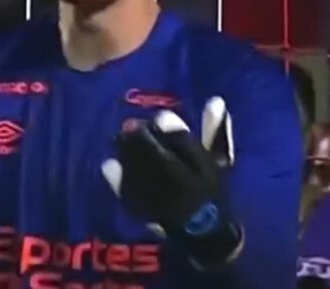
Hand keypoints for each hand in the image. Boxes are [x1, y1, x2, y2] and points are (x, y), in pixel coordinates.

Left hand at [101, 97, 242, 269]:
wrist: (202, 230)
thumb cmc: (209, 186)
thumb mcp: (217, 158)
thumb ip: (215, 130)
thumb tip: (216, 100)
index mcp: (203, 168)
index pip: (183, 141)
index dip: (168, 125)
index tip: (159, 118)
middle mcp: (183, 184)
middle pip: (156, 154)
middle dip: (140, 137)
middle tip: (130, 127)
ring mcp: (162, 200)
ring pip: (139, 170)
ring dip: (127, 152)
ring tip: (120, 141)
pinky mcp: (145, 212)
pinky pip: (126, 191)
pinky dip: (117, 177)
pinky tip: (111, 165)